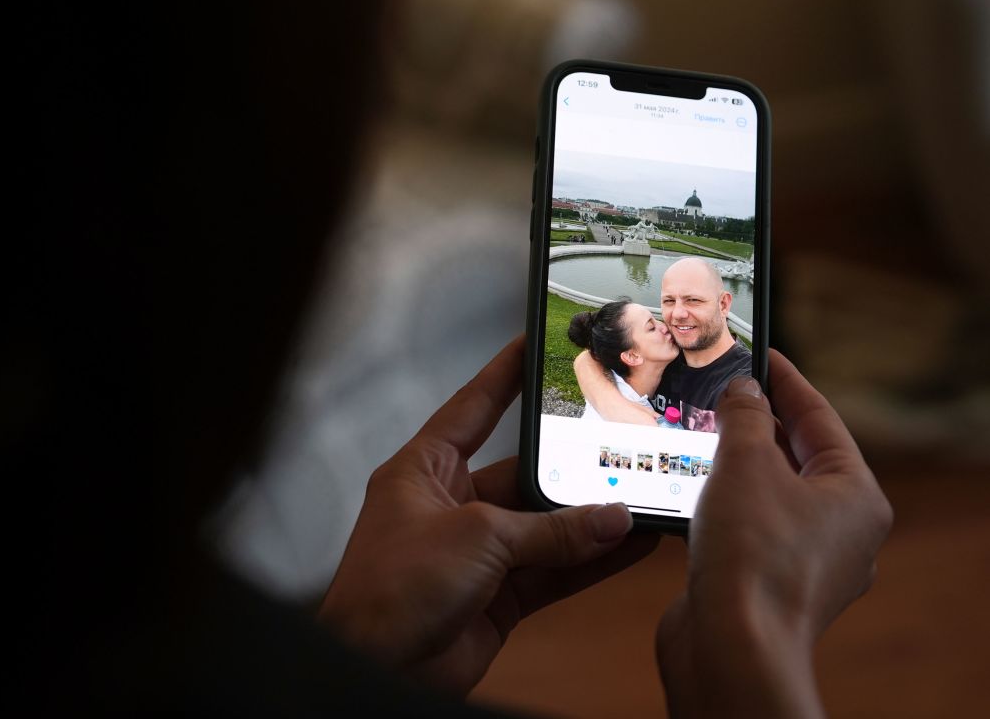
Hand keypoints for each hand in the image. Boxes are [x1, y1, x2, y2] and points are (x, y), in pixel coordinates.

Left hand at [319, 336, 658, 694]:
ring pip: (544, 528)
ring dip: (589, 521)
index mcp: (424, 471)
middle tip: (618, 445)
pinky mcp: (496, 597)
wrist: (378, 669)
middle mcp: (450, 505)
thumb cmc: (392, 590)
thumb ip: (549, 531)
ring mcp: (475, 553)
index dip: (502, 377)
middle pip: (522, 474)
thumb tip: (611, 520)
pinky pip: (552, 571)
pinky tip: (628, 546)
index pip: (472, 409)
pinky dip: (589, 562)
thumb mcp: (476, 539)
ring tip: (639, 500)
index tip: (532, 346)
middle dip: (570, 469)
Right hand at [657, 350, 891, 717]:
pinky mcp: (769, 585)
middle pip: (798, 457)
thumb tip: (744, 390)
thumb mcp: (746, 462)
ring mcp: (807, 562)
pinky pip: (749, 529)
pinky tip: (690, 492)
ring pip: (770, 495)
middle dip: (757, 424)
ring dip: (734, 466)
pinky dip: (723, 505)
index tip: (759, 354)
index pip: (820, 418)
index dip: (786, 380)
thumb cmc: (752, 556)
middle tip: (720, 393)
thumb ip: (745, 415)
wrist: (731, 648)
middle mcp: (842, 531)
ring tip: (698, 436)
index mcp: (856, 496)